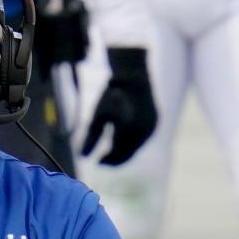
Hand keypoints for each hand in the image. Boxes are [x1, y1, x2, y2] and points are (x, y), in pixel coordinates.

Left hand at [81, 47, 157, 165]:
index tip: (96, 162)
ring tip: (111, 148)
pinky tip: (122, 138)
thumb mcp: (98, 116)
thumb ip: (91, 138)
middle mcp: (141, 131)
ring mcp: (151, 128)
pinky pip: (143, 138)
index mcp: (126, 130)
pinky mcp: (155, 123)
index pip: (116, 154)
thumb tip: (82, 157)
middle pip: (127, 153)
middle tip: (103, 160)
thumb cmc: (111, 96)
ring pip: (136, 147)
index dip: (106, 160)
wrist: (133, 76)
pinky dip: (133, 142)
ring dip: (124, 151)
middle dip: (115, 158)